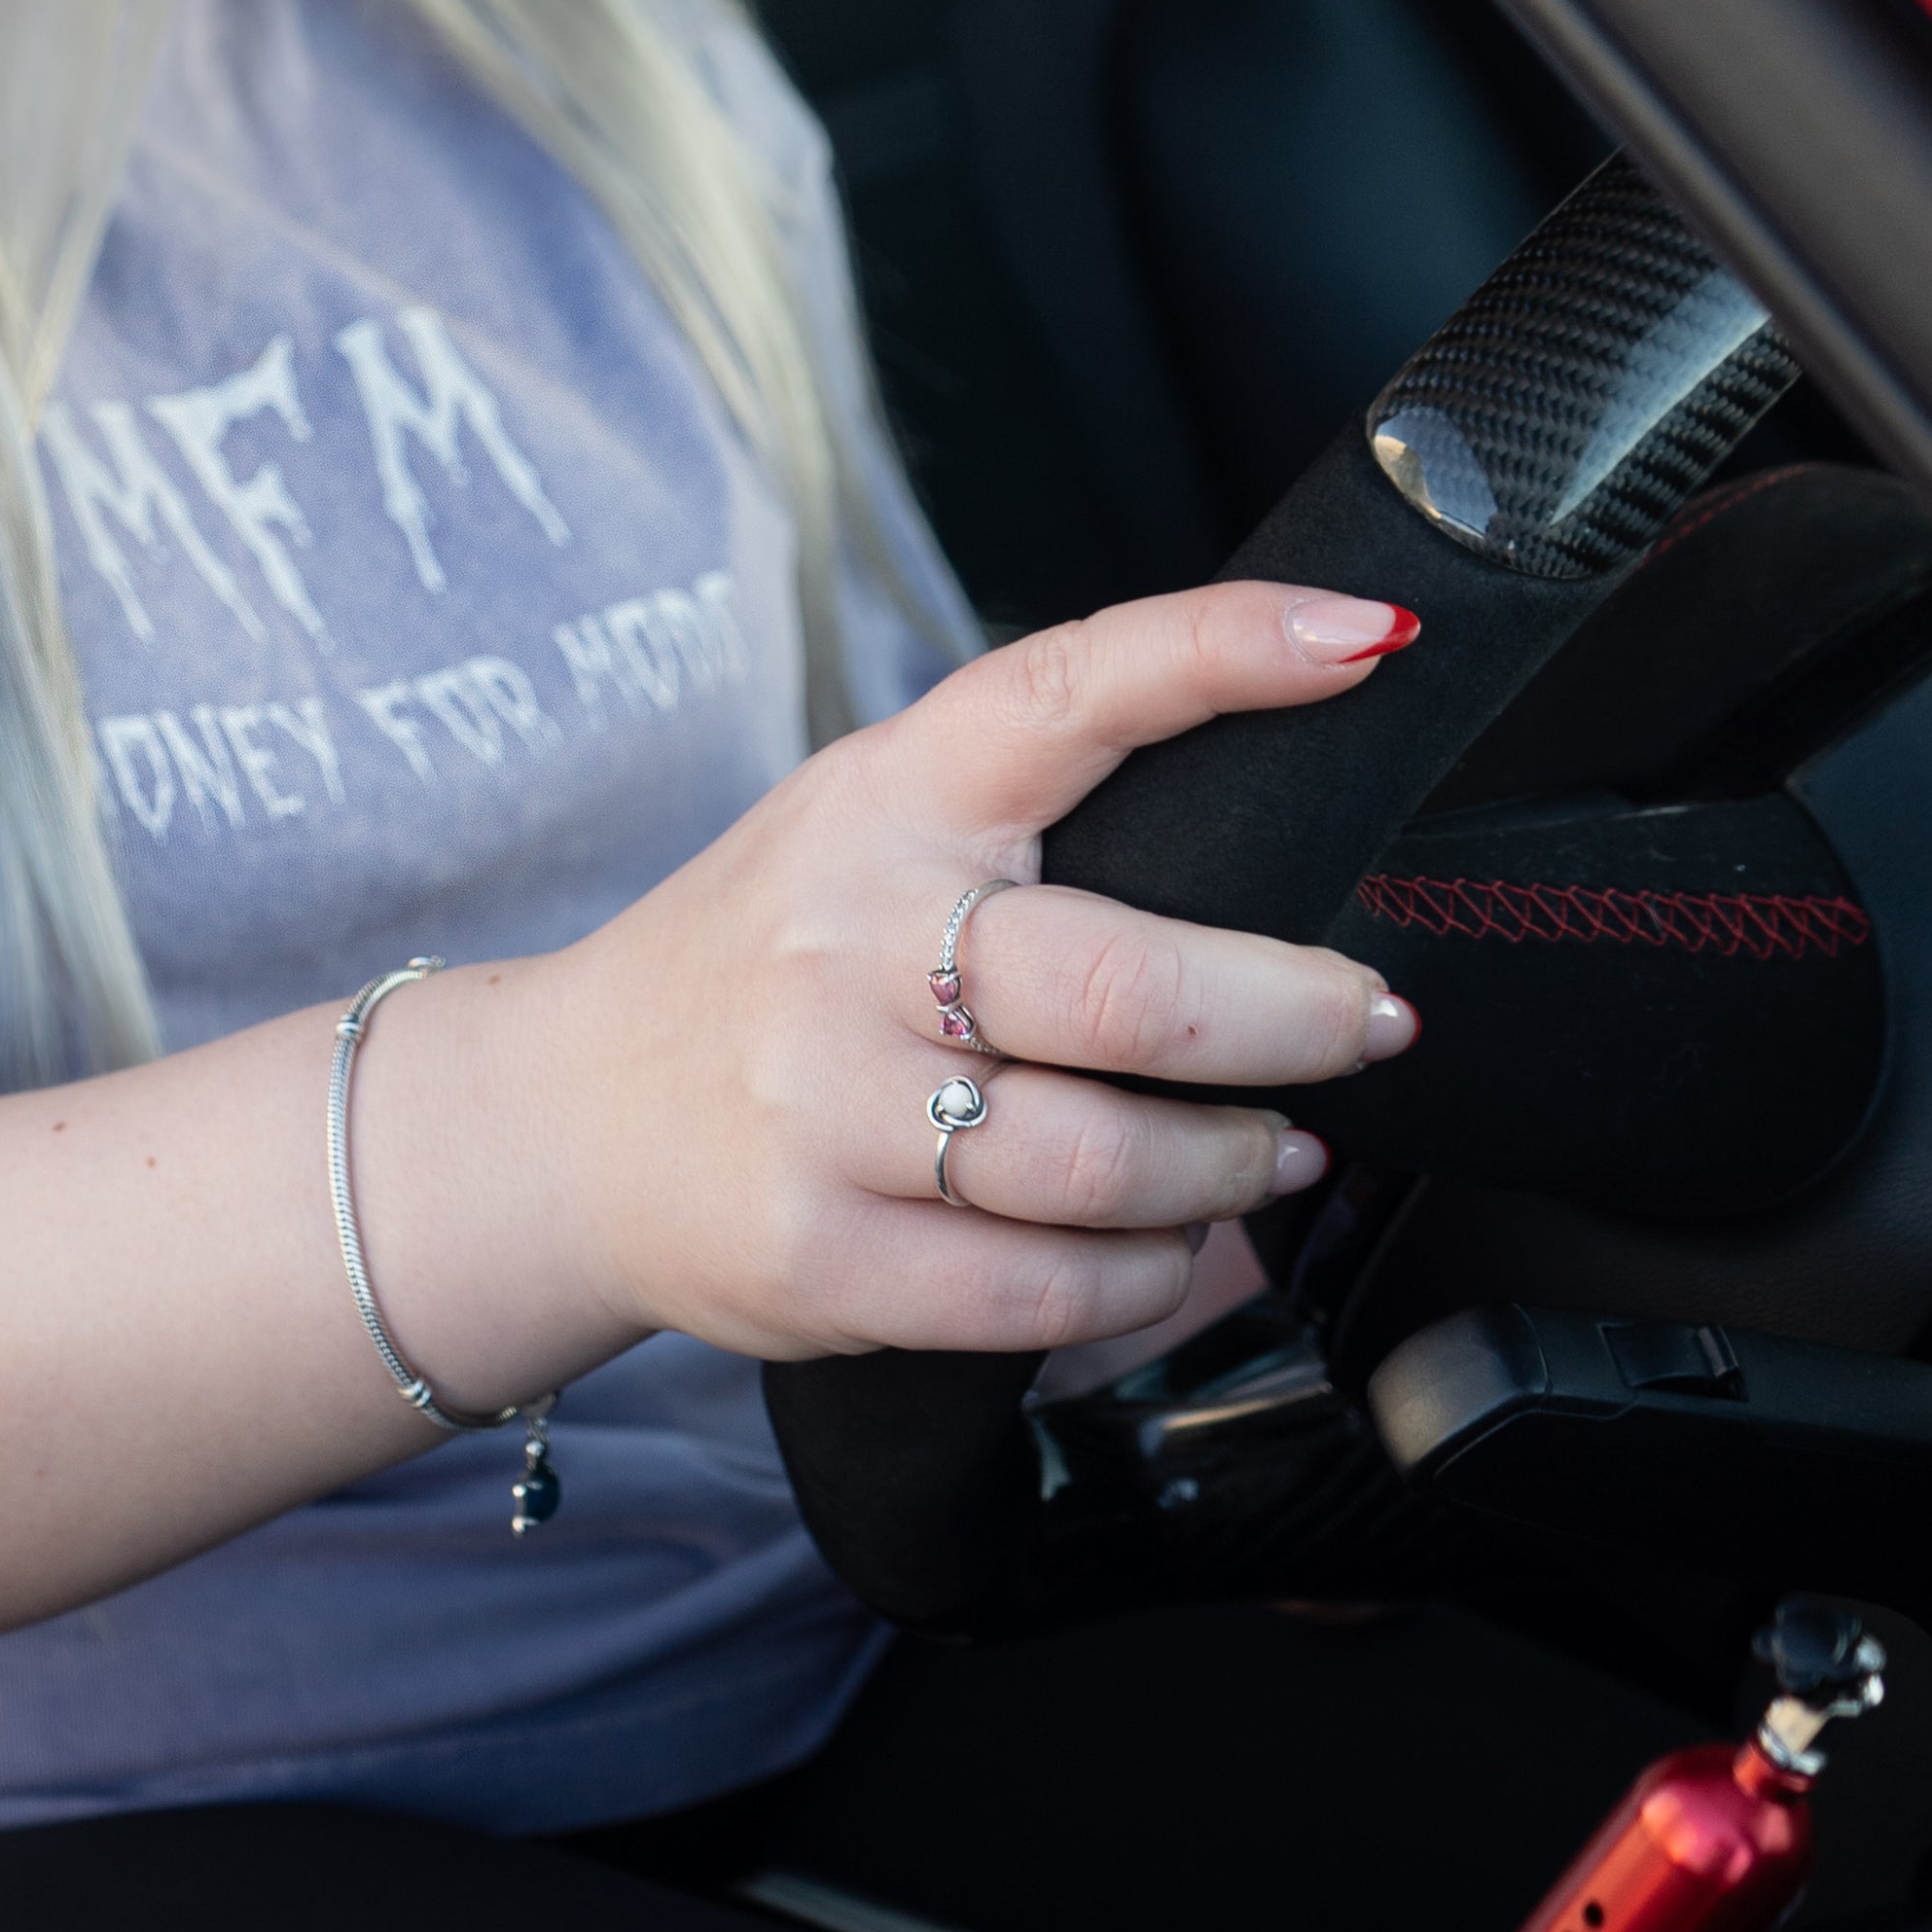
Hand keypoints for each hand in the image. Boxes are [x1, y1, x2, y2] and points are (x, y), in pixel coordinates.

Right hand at [534, 584, 1424, 1372]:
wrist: (563, 1122)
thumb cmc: (769, 964)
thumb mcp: (866, 827)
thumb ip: (1029, 808)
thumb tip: (1284, 813)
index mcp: (885, 799)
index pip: (1065, 693)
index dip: (1220, 653)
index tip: (1361, 642)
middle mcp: (849, 942)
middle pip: (1129, 992)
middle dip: (1297, 1017)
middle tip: (1369, 1024)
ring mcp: (826, 1107)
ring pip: (1109, 1164)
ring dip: (1234, 1167)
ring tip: (1269, 1150)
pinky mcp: (823, 1256)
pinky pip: (1049, 1289)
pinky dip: (1149, 1276)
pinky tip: (1164, 1243)